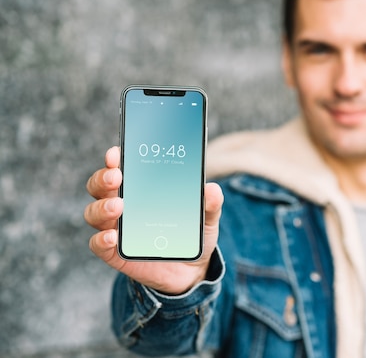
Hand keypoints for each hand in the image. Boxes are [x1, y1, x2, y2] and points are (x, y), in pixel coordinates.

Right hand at [84, 146, 222, 294]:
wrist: (191, 270)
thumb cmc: (191, 234)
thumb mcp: (206, 217)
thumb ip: (210, 203)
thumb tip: (212, 189)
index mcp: (139, 189)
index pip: (119, 169)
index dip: (114, 159)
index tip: (117, 153)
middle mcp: (122, 205)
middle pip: (99, 187)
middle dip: (103, 178)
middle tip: (117, 176)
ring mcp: (116, 229)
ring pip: (94, 213)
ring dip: (102, 207)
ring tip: (118, 206)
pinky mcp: (116, 254)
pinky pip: (98, 245)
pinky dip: (101, 239)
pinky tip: (112, 236)